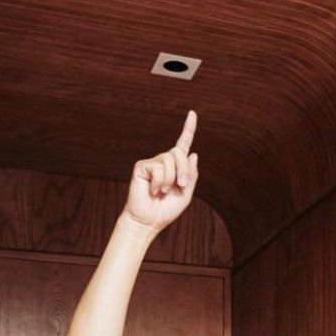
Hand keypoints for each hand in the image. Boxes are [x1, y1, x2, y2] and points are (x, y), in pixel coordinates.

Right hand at [124, 111, 199, 231]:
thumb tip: (193, 153)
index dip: (188, 128)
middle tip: (180, 186)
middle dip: (184, 170)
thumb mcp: (186, 194)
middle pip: (179, 152)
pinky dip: (159, 182)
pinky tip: (152, 190)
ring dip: (170, 179)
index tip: (192, 113)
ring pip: (169, 159)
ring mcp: (152, 163)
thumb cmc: (166, 209)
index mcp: (176, 167)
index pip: (183, 144)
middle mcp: (164, 161)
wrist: (148, 221)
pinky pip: (158, 168)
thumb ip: (191, 175)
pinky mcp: (142, 167)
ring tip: (162, 191)